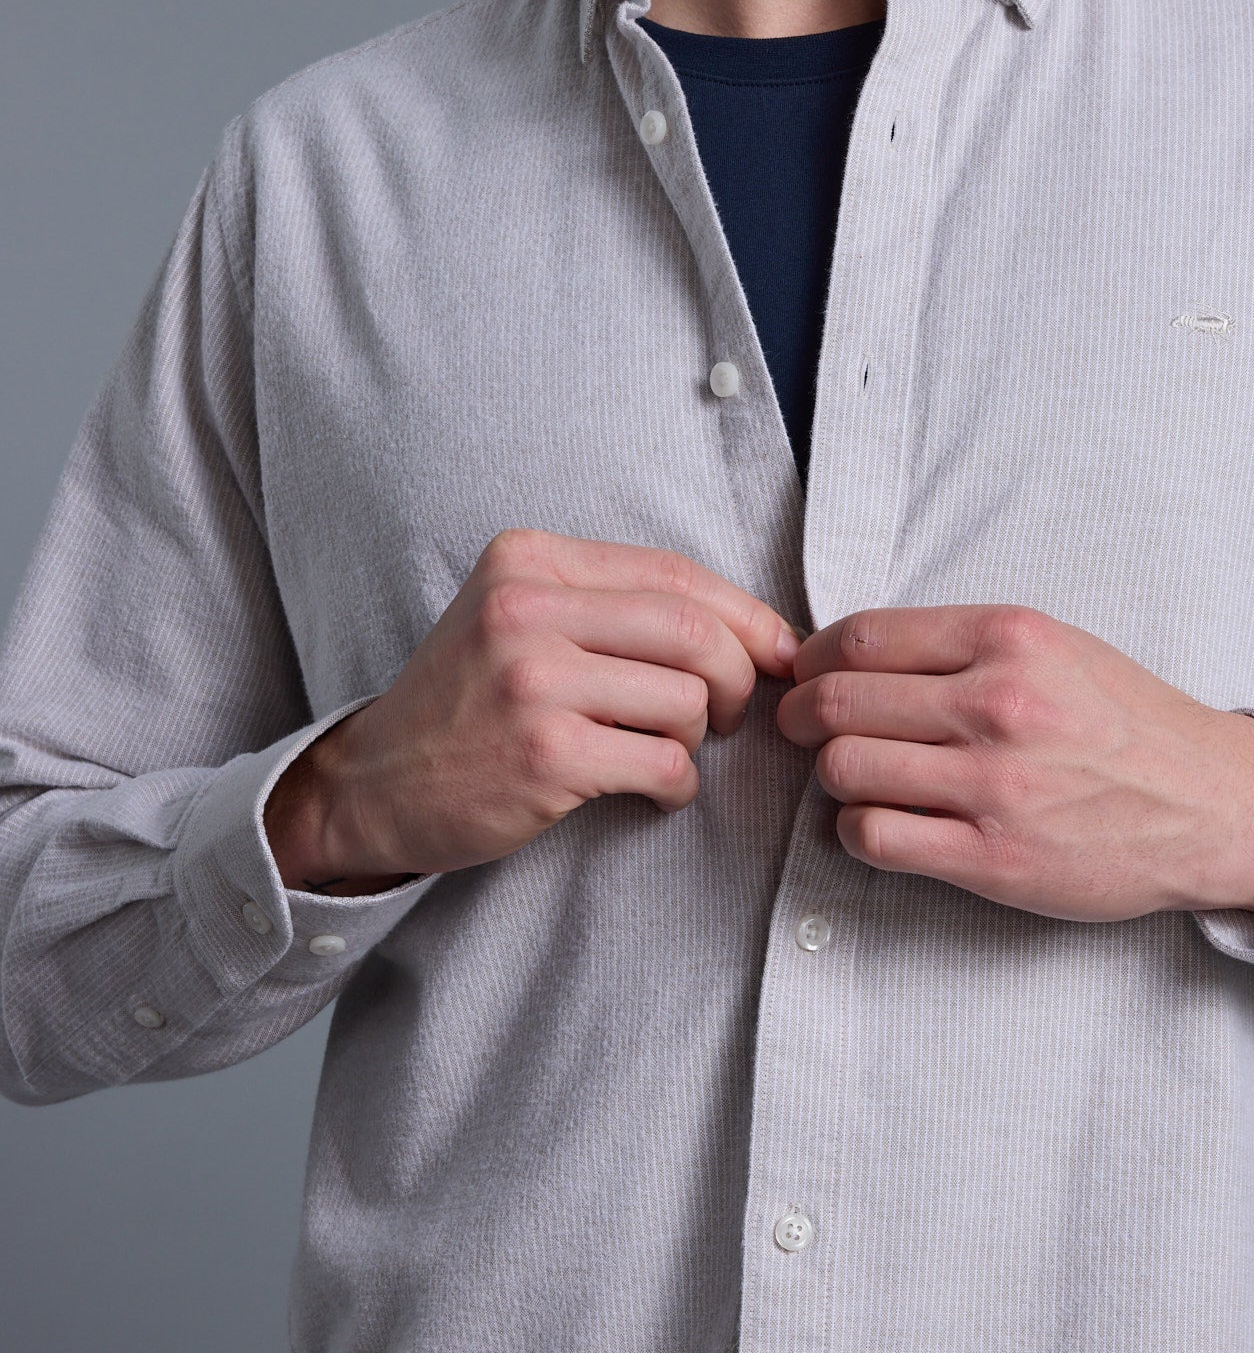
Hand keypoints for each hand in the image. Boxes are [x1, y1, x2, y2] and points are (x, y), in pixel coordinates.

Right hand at [265, 530, 798, 891]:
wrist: (373, 783)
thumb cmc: (469, 702)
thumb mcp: (520, 618)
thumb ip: (614, 605)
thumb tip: (756, 628)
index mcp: (529, 561)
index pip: (675, 573)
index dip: (747, 616)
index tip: (780, 652)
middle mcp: (525, 610)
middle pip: (693, 631)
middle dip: (738, 677)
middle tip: (731, 714)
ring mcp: (532, 682)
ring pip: (687, 700)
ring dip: (699, 737)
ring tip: (666, 750)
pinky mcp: (543, 755)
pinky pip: (664, 763)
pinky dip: (678, 785)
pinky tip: (653, 791)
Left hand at [775, 604, 1253, 924]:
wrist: (1212, 805)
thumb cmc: (1129, 725)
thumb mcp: (1058, 648)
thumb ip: (964, 645)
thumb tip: (855, 652)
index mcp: (1011, 639)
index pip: (862, 636)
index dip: (812, 658)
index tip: (806, 674)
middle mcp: (998, 704)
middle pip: (838, 702)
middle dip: (802, 717)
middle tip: (803, 730)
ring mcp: (995, 784)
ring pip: (844, 769)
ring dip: (832, 776)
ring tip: (857, 780)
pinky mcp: (994, 856)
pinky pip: (875, 837)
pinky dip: (857, 831)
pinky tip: (882, 825)